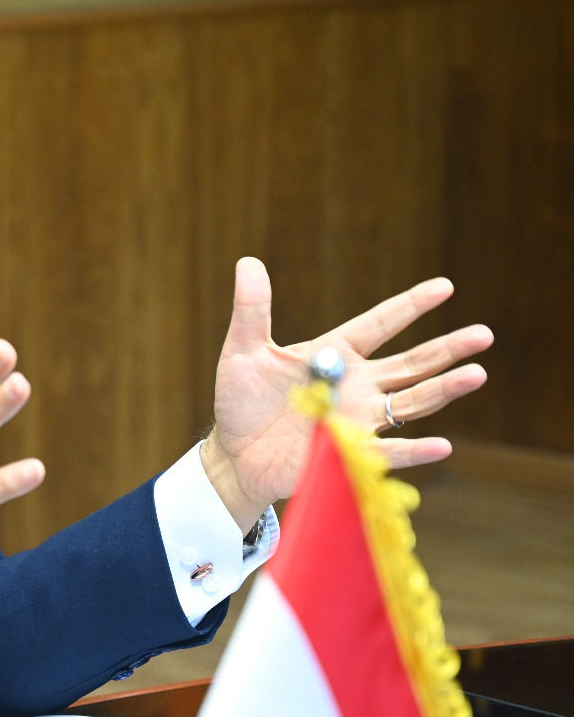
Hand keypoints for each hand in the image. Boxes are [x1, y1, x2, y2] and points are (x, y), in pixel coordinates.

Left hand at [203, 257, 492, 528]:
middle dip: (447, 349)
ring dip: (443, 390)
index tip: (445, 287)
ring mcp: (358, 418)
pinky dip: (414, 451)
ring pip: (411, 401)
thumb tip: (248, 263)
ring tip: (477, 374)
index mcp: (334, 353)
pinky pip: (389, 451)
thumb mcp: (242, 352)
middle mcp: (357, 384)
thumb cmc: (240, 402)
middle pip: (411, 363)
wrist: (233, 453)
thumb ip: (252, 310)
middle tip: (483, 334)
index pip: (379, 324)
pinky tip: (442, 445)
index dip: (410, 307)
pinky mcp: (350, 452)